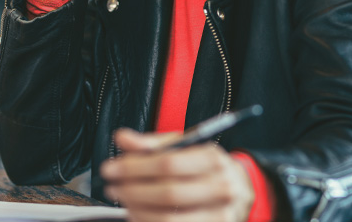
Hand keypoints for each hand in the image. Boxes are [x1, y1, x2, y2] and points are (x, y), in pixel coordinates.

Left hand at [100, 129, 254, 221]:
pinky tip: (137, 214)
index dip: (135, 167)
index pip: (169, 163)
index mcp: (212, 159)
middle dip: (132, 190)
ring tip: (122, 199)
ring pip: (168, 219)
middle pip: (168, 193)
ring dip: (137, 210)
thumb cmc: (205, 166)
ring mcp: (218, 216)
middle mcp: (221, 188)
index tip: (112, 167)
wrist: (239, 190)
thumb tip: (122, 138)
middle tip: (111, 185)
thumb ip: (152, 143)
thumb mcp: (185, 146)